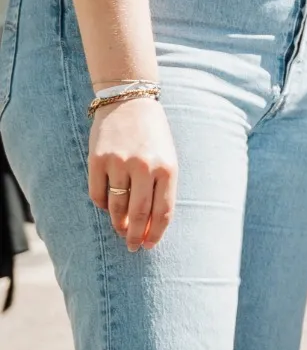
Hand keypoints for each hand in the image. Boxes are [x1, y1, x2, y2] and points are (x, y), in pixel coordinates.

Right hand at [87, 94, 177, 249]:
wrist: (128, 101)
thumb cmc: (152, 136)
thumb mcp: (166, 158)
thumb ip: (161, 189)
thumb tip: (149, 225)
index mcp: (167, 168)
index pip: (163, 211)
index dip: (156, 233)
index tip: (149, 246)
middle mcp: (144, 166)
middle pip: (139, 214)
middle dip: (136, 236)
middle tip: (133, 247)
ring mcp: (119, 162)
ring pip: (116, 207)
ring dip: (118, 223)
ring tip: (121, 230)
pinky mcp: (97, 159)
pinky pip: (97, 194)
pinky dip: (102, 205)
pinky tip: (107, 206)